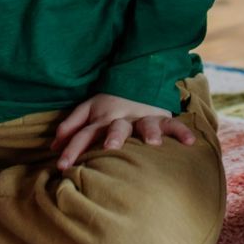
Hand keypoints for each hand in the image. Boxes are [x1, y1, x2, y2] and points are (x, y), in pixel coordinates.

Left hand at [51, 94, 196, 170]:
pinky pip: (172, 123)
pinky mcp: (160, 116)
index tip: (62, 166)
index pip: (84, 133)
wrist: (137, 77)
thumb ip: (71, 126)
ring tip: (152, 143)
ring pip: (145, 124)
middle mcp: (122, 118)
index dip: (73, 148)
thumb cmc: (109, 102)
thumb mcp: (88, 109)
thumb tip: (53, 146)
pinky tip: (190, 143)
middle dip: (113, 137)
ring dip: (148, 132)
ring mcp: (142, 117)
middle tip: (110, 147)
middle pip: (115, 128)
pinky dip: (182, 131)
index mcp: (102, 118)